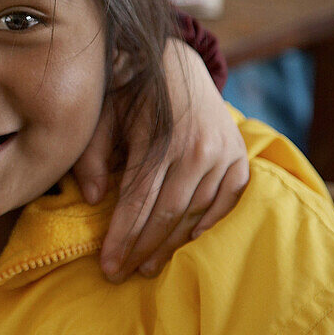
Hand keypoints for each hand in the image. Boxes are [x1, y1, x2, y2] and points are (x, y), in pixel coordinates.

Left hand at [73, 38, 248, 282]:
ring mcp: (224, 154)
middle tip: (123, 273)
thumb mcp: (103, 114)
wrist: (178, 61)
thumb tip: (93, 200)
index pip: (138, 201)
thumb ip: (94, 155)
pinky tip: (188, 243)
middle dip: (143, 248)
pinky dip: (209, 225)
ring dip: (172, 243)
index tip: (107, 265)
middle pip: (168, 213)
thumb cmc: (131, 90)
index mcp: (161, 138)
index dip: (122, 237)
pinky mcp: (240, 157)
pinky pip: (227, 202)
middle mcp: (197, 149)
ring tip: (148, 264)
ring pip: (197, 212)